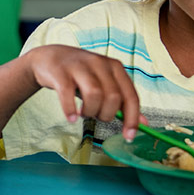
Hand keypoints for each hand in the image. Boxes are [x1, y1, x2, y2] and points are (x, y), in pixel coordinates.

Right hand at [24, 45, 142, 140]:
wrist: (49, 57)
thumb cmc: (80, 74)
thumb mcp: (104, 82)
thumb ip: (122, 101)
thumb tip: (144, 123)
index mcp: (115, 67)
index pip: (131, 96)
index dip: (132, 119)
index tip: (129, 136)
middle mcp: (99, 63)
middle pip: (113, 97)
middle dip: (106, 114)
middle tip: (96, 116)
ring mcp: (79, 66)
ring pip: (94, 94)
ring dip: (91, 111)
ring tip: (84, 113)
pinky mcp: (60, 72)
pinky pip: (68, 94)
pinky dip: (70, 109)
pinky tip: (71, 117)